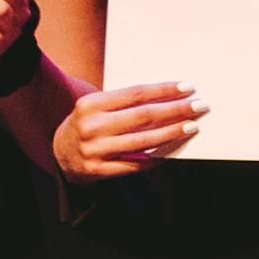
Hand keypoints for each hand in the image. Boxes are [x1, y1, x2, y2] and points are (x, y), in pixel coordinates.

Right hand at [53, 82, 205, 178]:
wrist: (59, 153)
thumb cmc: (87, 124)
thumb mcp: (96, 106)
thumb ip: (124, 102)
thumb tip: (167, 97)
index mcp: (91, 104)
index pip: (135, 94)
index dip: (164, 90)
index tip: (187, 88)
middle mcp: (92, 127)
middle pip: (143, 116)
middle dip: (176, 110)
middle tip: (199, 106)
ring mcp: (95, 150)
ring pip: (143, 141)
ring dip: (172, 133)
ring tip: (191, 126)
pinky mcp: (100, 170)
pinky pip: (136, 164)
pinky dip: (157, 156)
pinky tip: (174, 149)